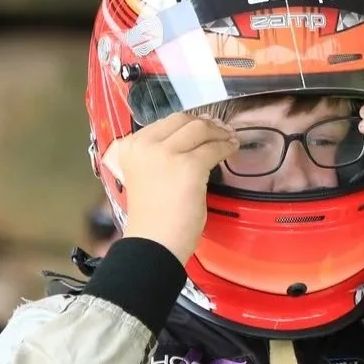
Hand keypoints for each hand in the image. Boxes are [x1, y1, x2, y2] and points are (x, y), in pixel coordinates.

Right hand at [104, 111, 235, 255]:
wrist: (153, 242)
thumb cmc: (152, 217)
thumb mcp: (144, 175)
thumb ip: (156, 156)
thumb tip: (187, 141)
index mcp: (131, 147)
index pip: (164, 123)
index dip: (187, 122)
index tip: (202, 126)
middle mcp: (145, 145)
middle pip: (182, 121)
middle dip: (204, 123)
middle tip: (220, 130)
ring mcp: (167, 154)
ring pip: (200, 130)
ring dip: (218, 133)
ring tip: (229, 138)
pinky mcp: (189, 166)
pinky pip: (214, 148)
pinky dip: (226, 147)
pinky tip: (231, 149)